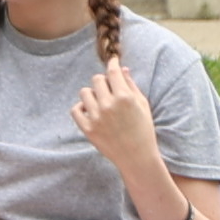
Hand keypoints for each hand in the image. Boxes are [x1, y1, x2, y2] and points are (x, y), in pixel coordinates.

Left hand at [71, 59, 163, 175]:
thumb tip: (122, 69)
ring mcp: (96, 117)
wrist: (137, 157)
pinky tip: (91, 111)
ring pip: (84, 92)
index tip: (112, 61)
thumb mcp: (143, 105)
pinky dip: (81, 108)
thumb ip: (131, 85)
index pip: (113, 72)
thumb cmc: (143, 130)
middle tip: (110, 90)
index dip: (112, 64)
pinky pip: (75, 110)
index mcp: (124, 97)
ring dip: (92, 94)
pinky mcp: (87, 129)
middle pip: (96, 79)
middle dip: (103, 82)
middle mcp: (108, 105)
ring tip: (101, 103)